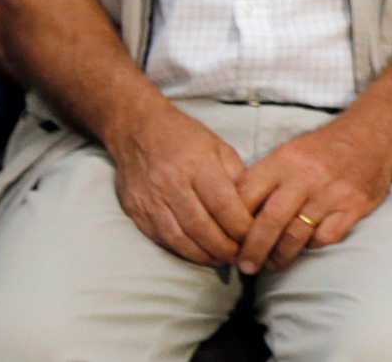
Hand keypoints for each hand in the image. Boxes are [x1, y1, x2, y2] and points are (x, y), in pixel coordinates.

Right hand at [109, 103, 254, 265]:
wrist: (137, 131)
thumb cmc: (185, 137)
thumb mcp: (219, 147)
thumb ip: (236, 175)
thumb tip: (252, 206)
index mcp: (198, 165)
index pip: (223, 204)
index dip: (240, 226)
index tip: (254, 236)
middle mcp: (173, 185)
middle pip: (202, 226)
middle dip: (224, 247)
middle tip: (241, 256)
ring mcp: (152, 201)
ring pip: (180, 238)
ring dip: (204, 255)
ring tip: (223, 260)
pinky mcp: (137, 212)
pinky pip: (162, 239)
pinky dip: (182, 251)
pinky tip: (198, 254)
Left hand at [234, 115, 391, 273]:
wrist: (372, 134)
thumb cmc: (322, 150)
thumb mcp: (288, 153)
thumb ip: (263, 180)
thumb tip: (232, 218)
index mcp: (283, 160)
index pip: (246, 197)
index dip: (232, 225)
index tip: (229, 241)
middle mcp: (306, 175)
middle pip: (268, 223)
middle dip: (252, 251)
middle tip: (246, 266)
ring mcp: (331, 191)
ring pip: (295, 236)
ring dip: (279, 256)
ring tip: (273, 263)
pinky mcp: (354, 205)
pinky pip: (325, 238)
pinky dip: (312, 246)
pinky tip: (308, 244)